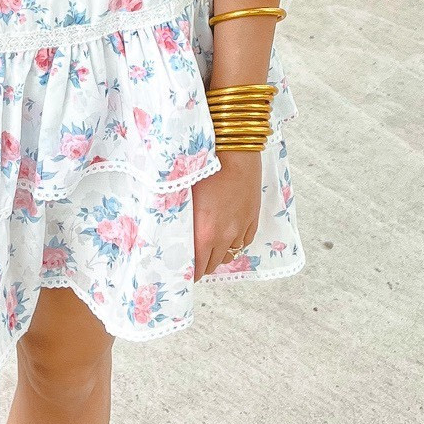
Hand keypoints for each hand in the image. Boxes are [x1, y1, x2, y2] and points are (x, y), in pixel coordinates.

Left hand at [191, 151, 261, 278]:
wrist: (234, 151)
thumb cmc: (205, 168)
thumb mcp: (185, 194)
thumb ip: (181, 217)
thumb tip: (171, 228)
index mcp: (205, 233)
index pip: (198, 267)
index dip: (189, 273)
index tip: (182, 272)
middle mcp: (225, 235)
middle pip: (214, 263)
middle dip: (203, 265)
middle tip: (193, 262)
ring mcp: (241, 226)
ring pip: (230, 253)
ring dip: (219, 254)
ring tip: (210, 250)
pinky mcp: (253, 216)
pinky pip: (245, 241)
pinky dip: (236, 243)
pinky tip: (229, 238)